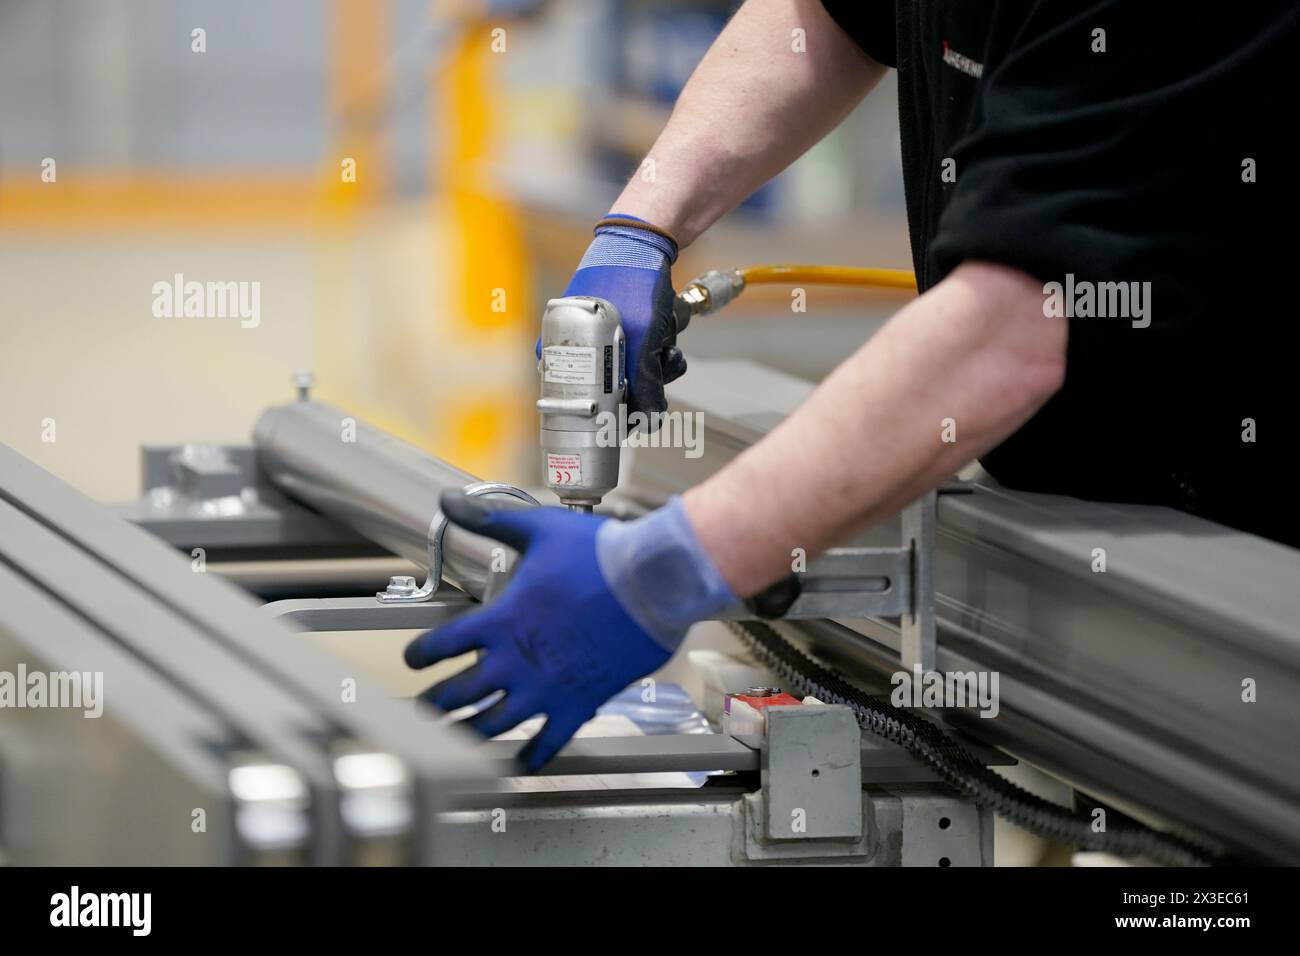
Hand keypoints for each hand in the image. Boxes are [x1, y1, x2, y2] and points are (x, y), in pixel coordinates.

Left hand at [404, 491, 735, 769]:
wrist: (652, 581)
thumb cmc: (599, 554)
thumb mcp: (537, 529)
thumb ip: (489, 519)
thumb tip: (448, 501)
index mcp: (500, 620)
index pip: (440, 646)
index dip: (419, 656)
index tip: (413, 662)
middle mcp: (515, 661)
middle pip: (458, 695)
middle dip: (434, 705)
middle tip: (421, 711)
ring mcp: (546, 688)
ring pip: (493, 726)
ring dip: (468, 734)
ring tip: (455, 739)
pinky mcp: (578, 704)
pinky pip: (548, 742)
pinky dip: (531, 757)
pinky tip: (520, 763)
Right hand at [536, 214, 686, 416]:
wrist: (642, 238)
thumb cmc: (631, 281)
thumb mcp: (641, 338)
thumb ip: (644, 383)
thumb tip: (648, 422)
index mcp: (557, 348)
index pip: (579, 399)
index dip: (610, 411)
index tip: (635, 414)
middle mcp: (570, 343)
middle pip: (610, 388)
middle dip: (644, 380)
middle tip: (662, 361)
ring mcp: (593, 334)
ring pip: (628, 370)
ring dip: (654, 362)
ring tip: (665, 339)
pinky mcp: (616, 326)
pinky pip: (636, 351)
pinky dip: (655, 346)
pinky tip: (665, 329)